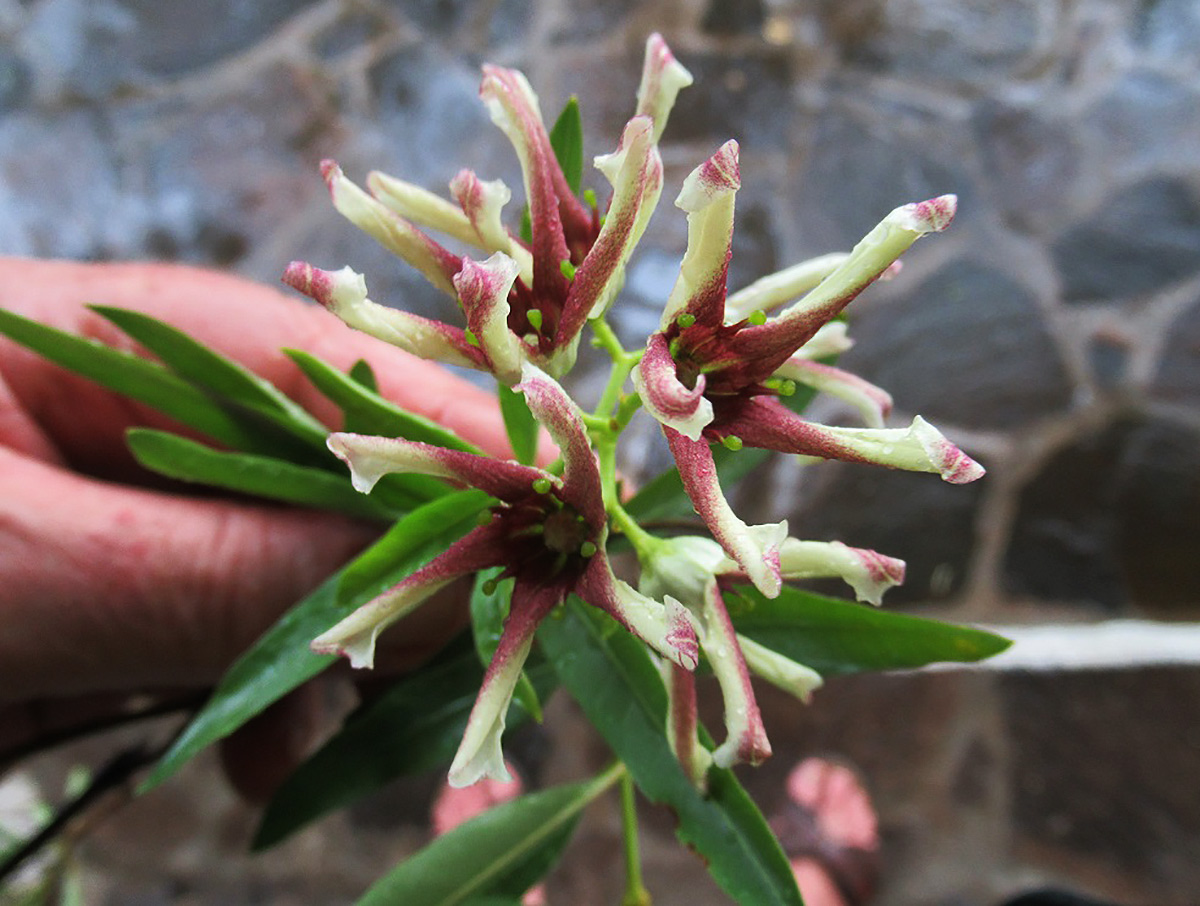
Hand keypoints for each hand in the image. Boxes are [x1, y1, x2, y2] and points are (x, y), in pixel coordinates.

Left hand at [0, 258, 508, 796]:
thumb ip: (232, 574)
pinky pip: (239, 629)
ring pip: (309, 570)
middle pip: (354, 485)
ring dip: (346, 667)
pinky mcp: (135, 580)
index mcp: (149, 347)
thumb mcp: (28, 569)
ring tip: (356, 755)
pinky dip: (266, 702)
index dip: (472, 456)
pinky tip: (261, 762)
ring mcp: (157, 501)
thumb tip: (445, 597)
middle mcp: (173, 411)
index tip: (559, 544)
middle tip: (482, 690)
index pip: (362, 377)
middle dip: (420, 590)